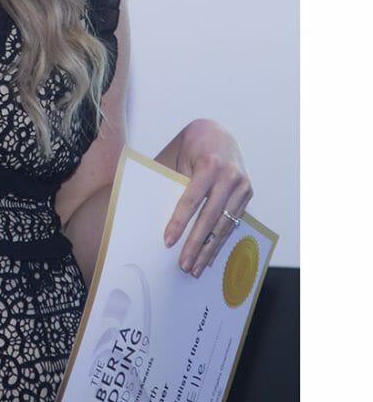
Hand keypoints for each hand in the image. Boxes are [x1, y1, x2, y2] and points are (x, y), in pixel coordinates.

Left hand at [158, 119, 252, 276]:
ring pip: (223, 225)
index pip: (191, 199)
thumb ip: (171, 184)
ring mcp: (241, 185)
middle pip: (209, 218)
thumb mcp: (178, 159)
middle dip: (195, 244)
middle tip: (184, 265)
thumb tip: (153, 216)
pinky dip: (219, 240)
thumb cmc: (191, 148)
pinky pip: (232, 222)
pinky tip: (210, 256)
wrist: (217, 134)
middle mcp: (229, 176)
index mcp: (209, 164)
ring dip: (209, 249)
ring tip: (196, 268)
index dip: (179, 222)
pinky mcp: (247, 194)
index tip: (168, 241)